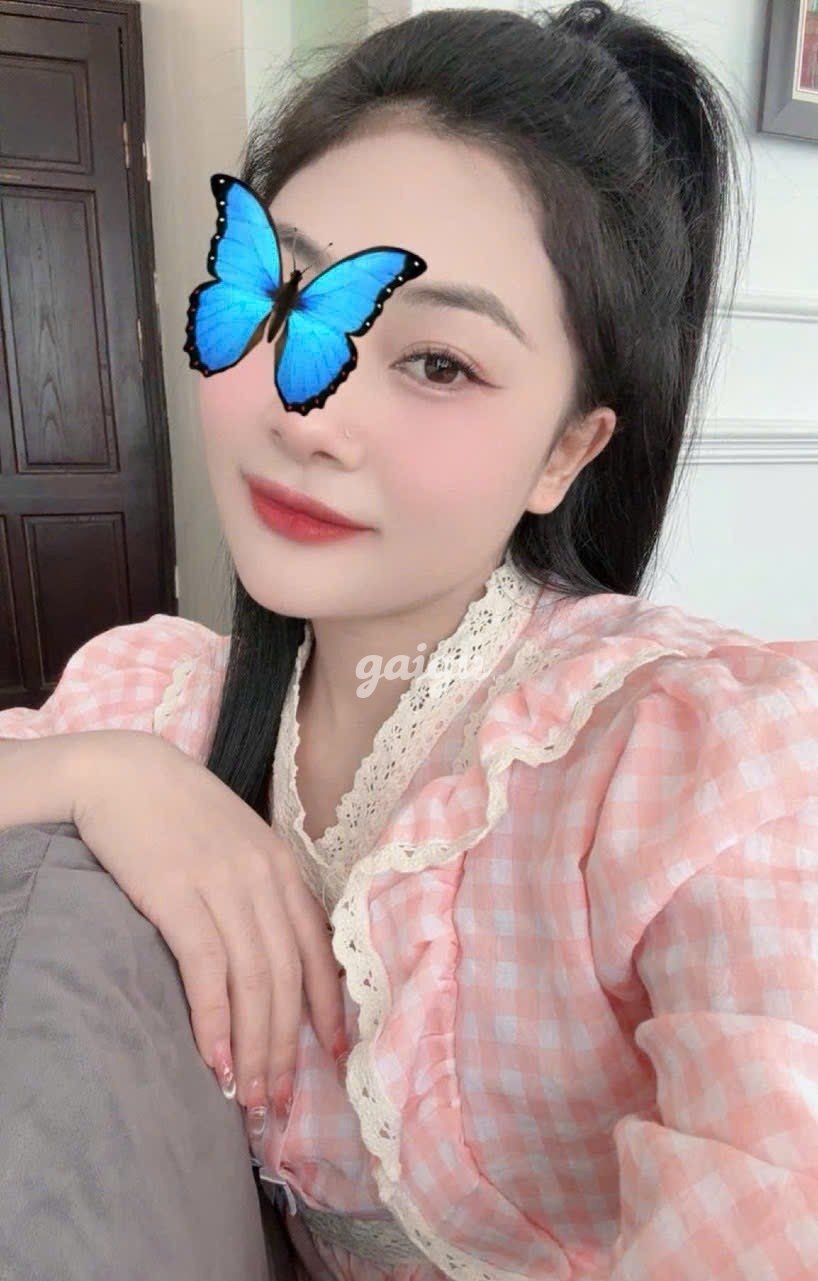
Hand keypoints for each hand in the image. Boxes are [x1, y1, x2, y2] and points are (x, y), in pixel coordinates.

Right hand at [69, 728, 346, 1117]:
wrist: (125, 773)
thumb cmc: (181, 811)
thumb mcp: (240, 844)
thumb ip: (263, 890)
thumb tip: (277, 957)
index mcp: (283, 868)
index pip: (317, 949)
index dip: (328, 1006)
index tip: (333, 1054)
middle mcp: (263, 879)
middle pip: (287, 977)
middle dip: (287, 1046)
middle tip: (279, 1101)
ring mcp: (223, 886)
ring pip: (254, 981)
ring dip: (254, 1046)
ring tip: (249, 1096)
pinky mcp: (178, 895)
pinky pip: (208, 968)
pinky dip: (214, 1019)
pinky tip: (213, 1057)